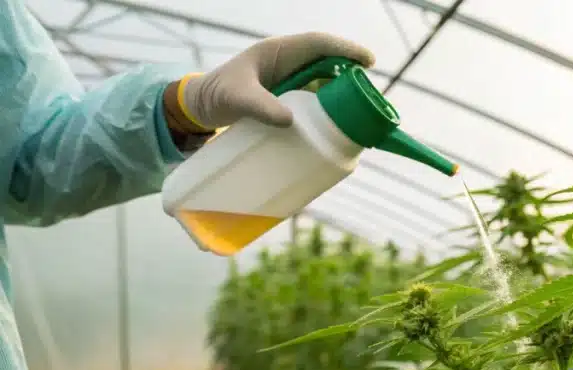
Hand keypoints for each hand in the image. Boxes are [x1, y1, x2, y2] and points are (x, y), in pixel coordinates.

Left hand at [168, 32, 374, 131]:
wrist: (202, 107)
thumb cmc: (217, 94)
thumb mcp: (237, 99)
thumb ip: (261, 107)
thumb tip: (290, 121)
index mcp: (279, 51)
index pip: (318, 44)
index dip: (345, 49)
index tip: (367, 60)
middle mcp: (289, 62)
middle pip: (329, 62)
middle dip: (352, 73)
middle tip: (370, 93)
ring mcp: (291, 80)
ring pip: (326, 80)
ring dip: (344, 92)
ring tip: (362, 109)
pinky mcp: (291, 97)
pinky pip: (317, 97)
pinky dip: (331, 106)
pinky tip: (341, 121)